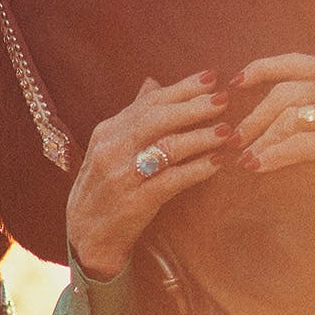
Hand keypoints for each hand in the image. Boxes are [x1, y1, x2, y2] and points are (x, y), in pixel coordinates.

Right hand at [66, 71, 235, 279]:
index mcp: (108, 131)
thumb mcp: (112, 148)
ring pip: (165, 148)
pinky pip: (170, 181)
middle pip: (156, 119)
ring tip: (227, 132)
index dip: (181, 89)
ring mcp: (122, 176)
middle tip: (223, 99)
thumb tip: (153, 83)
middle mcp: (112, 149)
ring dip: (200, 138)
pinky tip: (216, 164)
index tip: (212, 78)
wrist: (87, 236)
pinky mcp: (134, 202)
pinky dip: (195, 170)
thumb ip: (134, 117)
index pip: (148, 102)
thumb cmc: (105, 188)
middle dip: (193, 107)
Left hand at [227, 53, 314, 196]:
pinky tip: (260, 166)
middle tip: (236, 136)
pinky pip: (301, 144)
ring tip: (246, 156)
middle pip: (285, 92)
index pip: (296, 61)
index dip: (262, 69)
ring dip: (262, 139)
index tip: (237, 81)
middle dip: (255, 116)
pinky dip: (275, 155)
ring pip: (290, 118)